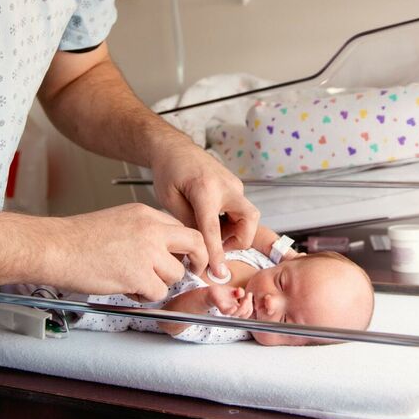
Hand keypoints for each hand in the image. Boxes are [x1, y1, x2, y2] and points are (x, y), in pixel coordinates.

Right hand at [50, 203, 207, 301]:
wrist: (55, 247)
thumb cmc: (78, 238)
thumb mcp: (119, 219)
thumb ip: (144, 230)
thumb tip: (163, 248)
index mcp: (146, 213)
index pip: (182, 228)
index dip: (186, 246)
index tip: (188, 256)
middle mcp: (151, 229)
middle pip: (195, 243)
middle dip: (199, 260)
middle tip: (195, 271)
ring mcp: (147, 252)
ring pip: (175, 274)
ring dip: (160, 283)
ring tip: (136, 281)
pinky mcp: (138, 275)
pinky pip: (157, 292)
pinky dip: (144, 295)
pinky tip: (126, 288)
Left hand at [150, 133, 259, 280]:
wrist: (174, 148)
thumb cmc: (168, 170)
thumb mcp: (169, 200)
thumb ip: (188, 223)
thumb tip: (200, 246)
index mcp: (205, 189)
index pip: (214, 229)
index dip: (216, 253)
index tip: (218, 271)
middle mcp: (225, 186)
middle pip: (249, 219)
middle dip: (240, 240)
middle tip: (219, 247)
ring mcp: (234, 184)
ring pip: (248, 216)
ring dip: (235, 232)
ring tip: (212, 234)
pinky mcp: (235, 186)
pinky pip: (241, 210)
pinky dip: (232, 222)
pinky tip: (213, 222)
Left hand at [206, 285, 253, 318]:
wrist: (209, 293)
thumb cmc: (221, 293)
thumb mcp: (233, 291)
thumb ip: (239, 292)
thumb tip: (242, 292)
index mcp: (236, 307)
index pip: (247, 311)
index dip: (251, 305)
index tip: (249, 294)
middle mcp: (232, 309)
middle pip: (244, 314)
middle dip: (249, 306)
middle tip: (247, 296)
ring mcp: (226, 308)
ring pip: (237, 314)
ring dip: (243, 307)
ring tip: (243, 298)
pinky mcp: (219, 305)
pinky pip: (226, 312)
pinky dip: (231, 311)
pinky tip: (234, 307)